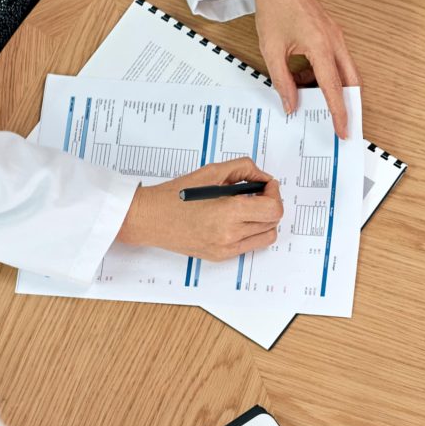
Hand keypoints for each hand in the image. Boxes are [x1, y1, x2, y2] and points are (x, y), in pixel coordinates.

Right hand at [117, 157, 282, 260]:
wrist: (149, 219)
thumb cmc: (175, 195)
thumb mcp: (211, 172)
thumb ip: (242, 169)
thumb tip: (262, 177)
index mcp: (228, 212)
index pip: (273, 209)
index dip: (275, 193)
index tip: (268, 184)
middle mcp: (230, 234)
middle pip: (272, 222)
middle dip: (271, 203)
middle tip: (259, 193)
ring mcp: (226, 249)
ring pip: (265, 236)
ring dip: (264, 220)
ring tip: (249, 207)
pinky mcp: (221, 256)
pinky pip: (250, 245)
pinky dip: (252, 232)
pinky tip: (238, 219)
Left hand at [251, 0, 358, 132]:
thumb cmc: (275, 7)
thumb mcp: (271, 49)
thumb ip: (282, 80)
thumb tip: (292, 104)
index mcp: (321, 45)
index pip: (333, 88)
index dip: (338, 112)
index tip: (343, 131)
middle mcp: (335, 41)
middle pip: (351, 81)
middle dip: (347, 104)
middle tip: (341, 123)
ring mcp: (336, 36)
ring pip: (345, 72)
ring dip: (331, 87)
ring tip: (307, 96)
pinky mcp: (332, 33)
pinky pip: (335, 60)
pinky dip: (324, 74)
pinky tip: (303, 76)